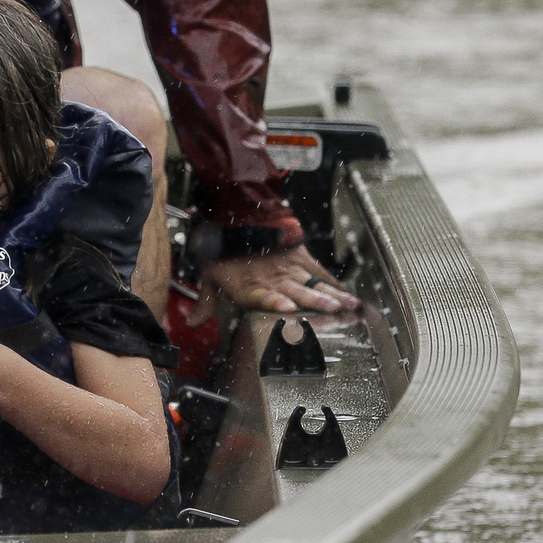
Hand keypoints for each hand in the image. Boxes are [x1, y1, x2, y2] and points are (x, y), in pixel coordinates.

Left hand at [202, 245, 359, 315]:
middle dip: (315, 301)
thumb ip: (206, 301)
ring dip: (333, 295)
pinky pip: (320, 273)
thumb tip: (193, 323)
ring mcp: (290, 270)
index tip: (287, 306)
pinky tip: (349, 294)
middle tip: (332, 309)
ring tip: (349, 304)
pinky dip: (335, 284)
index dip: (276, 301)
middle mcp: (274, 280)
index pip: (265, 295)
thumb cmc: (224, 251)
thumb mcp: (210, 275)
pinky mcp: (301, 259)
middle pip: (297, 292)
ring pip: (314, 284)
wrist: (240, 219)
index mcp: (252, 287)